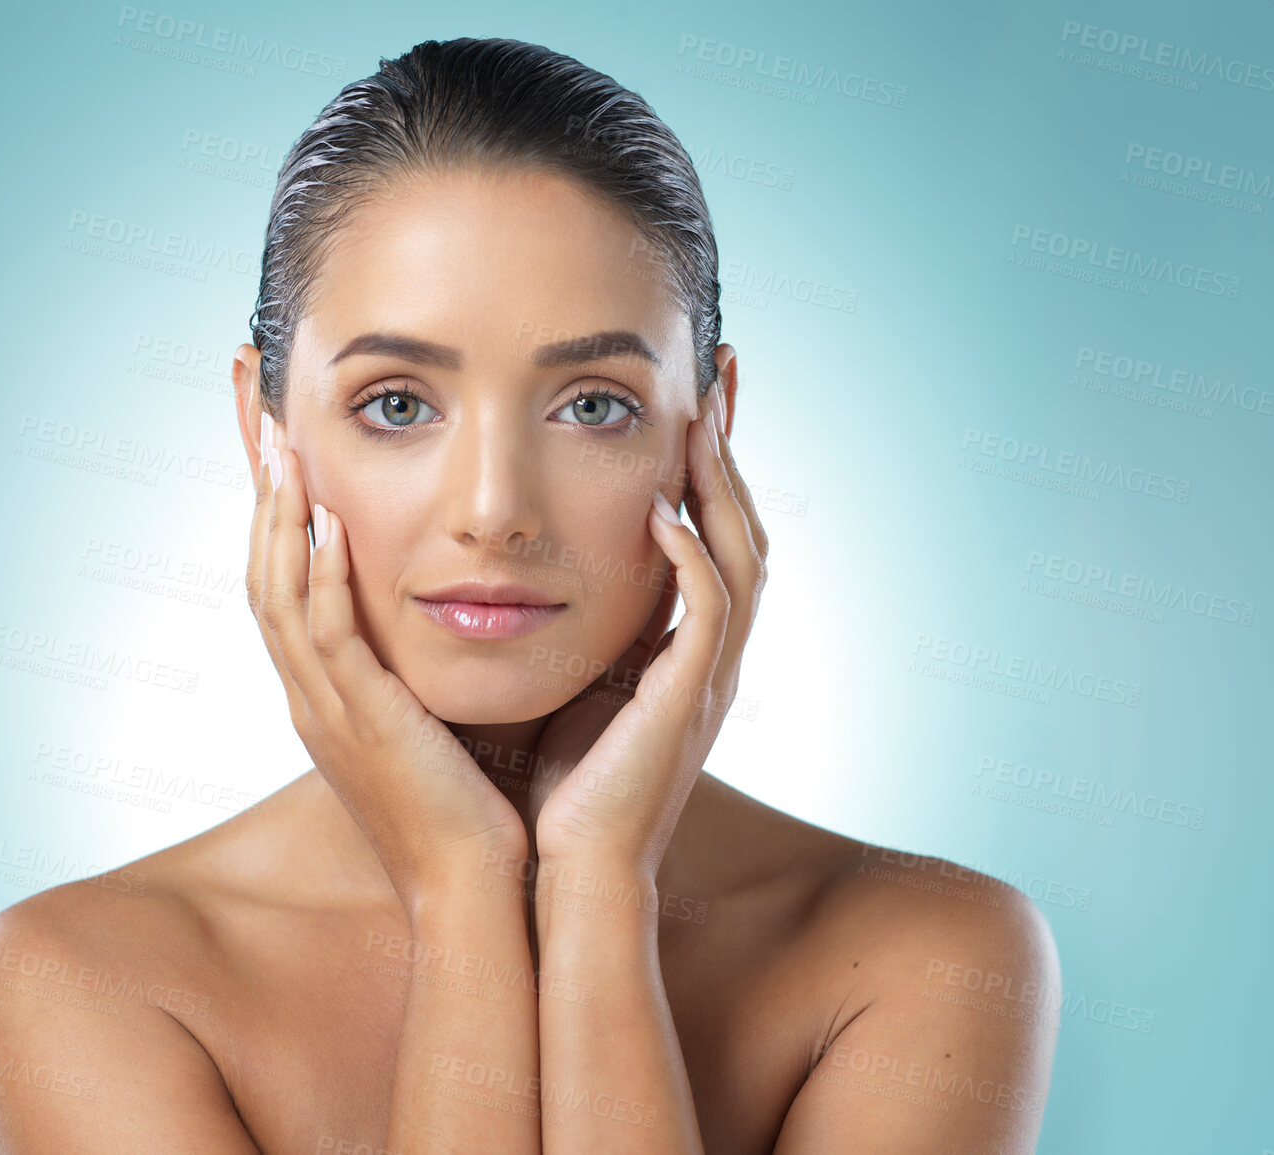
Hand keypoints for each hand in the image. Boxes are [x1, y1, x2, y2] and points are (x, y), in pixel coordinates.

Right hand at [246, 412, 526, 907]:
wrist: (473, 887)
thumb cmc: (468, 805)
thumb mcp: (433, 715)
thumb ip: (423, 659)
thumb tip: (455, 603)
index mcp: (324, 688)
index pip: (282, 576)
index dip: (274, 504)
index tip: (276, 432)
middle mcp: (309, 693)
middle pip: (259, 568)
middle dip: (257, 485)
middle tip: (252, 406)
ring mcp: (325, 710)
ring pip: (279, 595)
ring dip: (278, 515)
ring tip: (280, 442)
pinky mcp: (360, 725)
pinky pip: (327, 639)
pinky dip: (323, 579)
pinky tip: (331, 524)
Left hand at [531, 383, 768, 875]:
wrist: (567, 871)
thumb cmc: (558, 787)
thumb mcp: (572, 684)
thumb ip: (579, 628)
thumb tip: (530, 568)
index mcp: (682, 648)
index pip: (708, 533)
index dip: (706, 465)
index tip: (690, 396)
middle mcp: (710, 655)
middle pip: (743, 527)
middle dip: (731, 451)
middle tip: (719, 374)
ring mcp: (708, 677)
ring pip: (743, 556)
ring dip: (722, 484)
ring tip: (699, 418)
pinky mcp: (689, 700)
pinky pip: (710, 612)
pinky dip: (694, 555)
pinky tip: (662, 507)